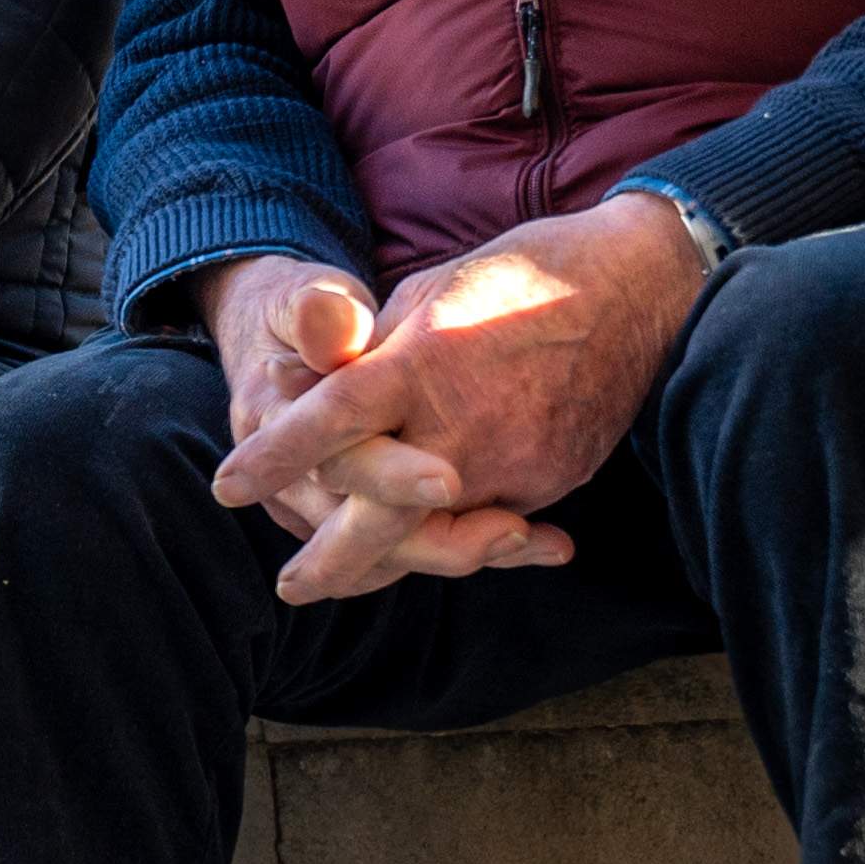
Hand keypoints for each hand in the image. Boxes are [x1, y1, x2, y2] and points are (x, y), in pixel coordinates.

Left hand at [207, 192, 707, 602]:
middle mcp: (461, 427)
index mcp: (419, 364)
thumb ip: (376, 353)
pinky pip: (490, 521)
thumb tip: (324, 389)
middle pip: (378, 520)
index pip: (327, 423)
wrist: (640, 289)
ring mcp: (511, 464)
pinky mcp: (550, 482)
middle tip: (291, 588)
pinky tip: (429, 544)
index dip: (272, 457)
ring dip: (389, 562)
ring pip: (436, 538)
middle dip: (330, 564)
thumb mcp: (432, 293)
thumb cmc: (521, 276)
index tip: (224, 488)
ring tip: (348, 577)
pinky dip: (457, 534)